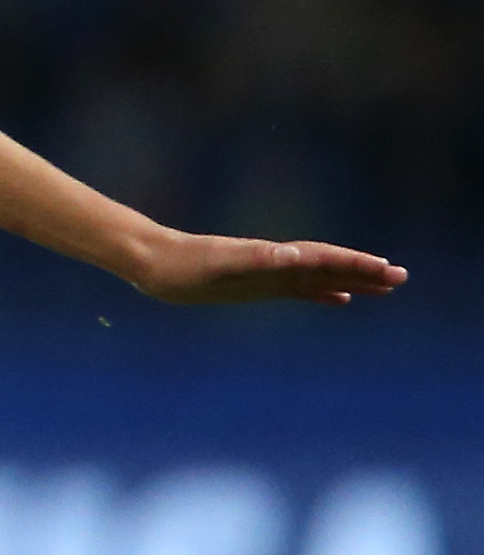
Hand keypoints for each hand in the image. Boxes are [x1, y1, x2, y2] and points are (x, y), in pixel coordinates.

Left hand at [124, 233, 405, 306]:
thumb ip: (257, 260)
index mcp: (272, 258)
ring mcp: (267, 274)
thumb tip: (293, 255)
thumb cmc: (183, 265)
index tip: (387, 269)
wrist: (152, 262)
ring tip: (384, 289)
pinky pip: (297, 290)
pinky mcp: (254, 285)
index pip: (323, 259)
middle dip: (364, 272)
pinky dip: (322, 293)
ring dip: (351, 281)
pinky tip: (340, 300)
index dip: (354, 264)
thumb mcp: (218, 264)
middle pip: (328, 265)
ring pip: (319, 277)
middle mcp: (275, 263)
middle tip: (401, 278)